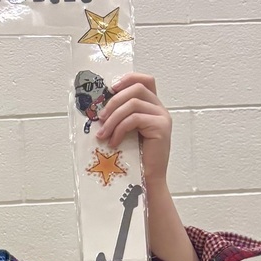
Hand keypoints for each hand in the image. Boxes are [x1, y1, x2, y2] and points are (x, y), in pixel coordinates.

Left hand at [95, 73, 171, 188]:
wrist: (146, 180)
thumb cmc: (134, 159)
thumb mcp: (125, 132)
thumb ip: (120, 117)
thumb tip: (98, 108)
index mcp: (152, 107)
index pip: (145, 80)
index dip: (127, 79)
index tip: (110, 89)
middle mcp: (159, 109)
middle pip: (137, 89)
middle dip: (114, 101)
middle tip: (100, 118)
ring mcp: (162, 117)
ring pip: (133, 103)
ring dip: (113, 118)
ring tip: (103, 134)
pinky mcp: (161, 127)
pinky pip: (134, 119)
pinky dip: (119, 129)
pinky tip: (113, 142)